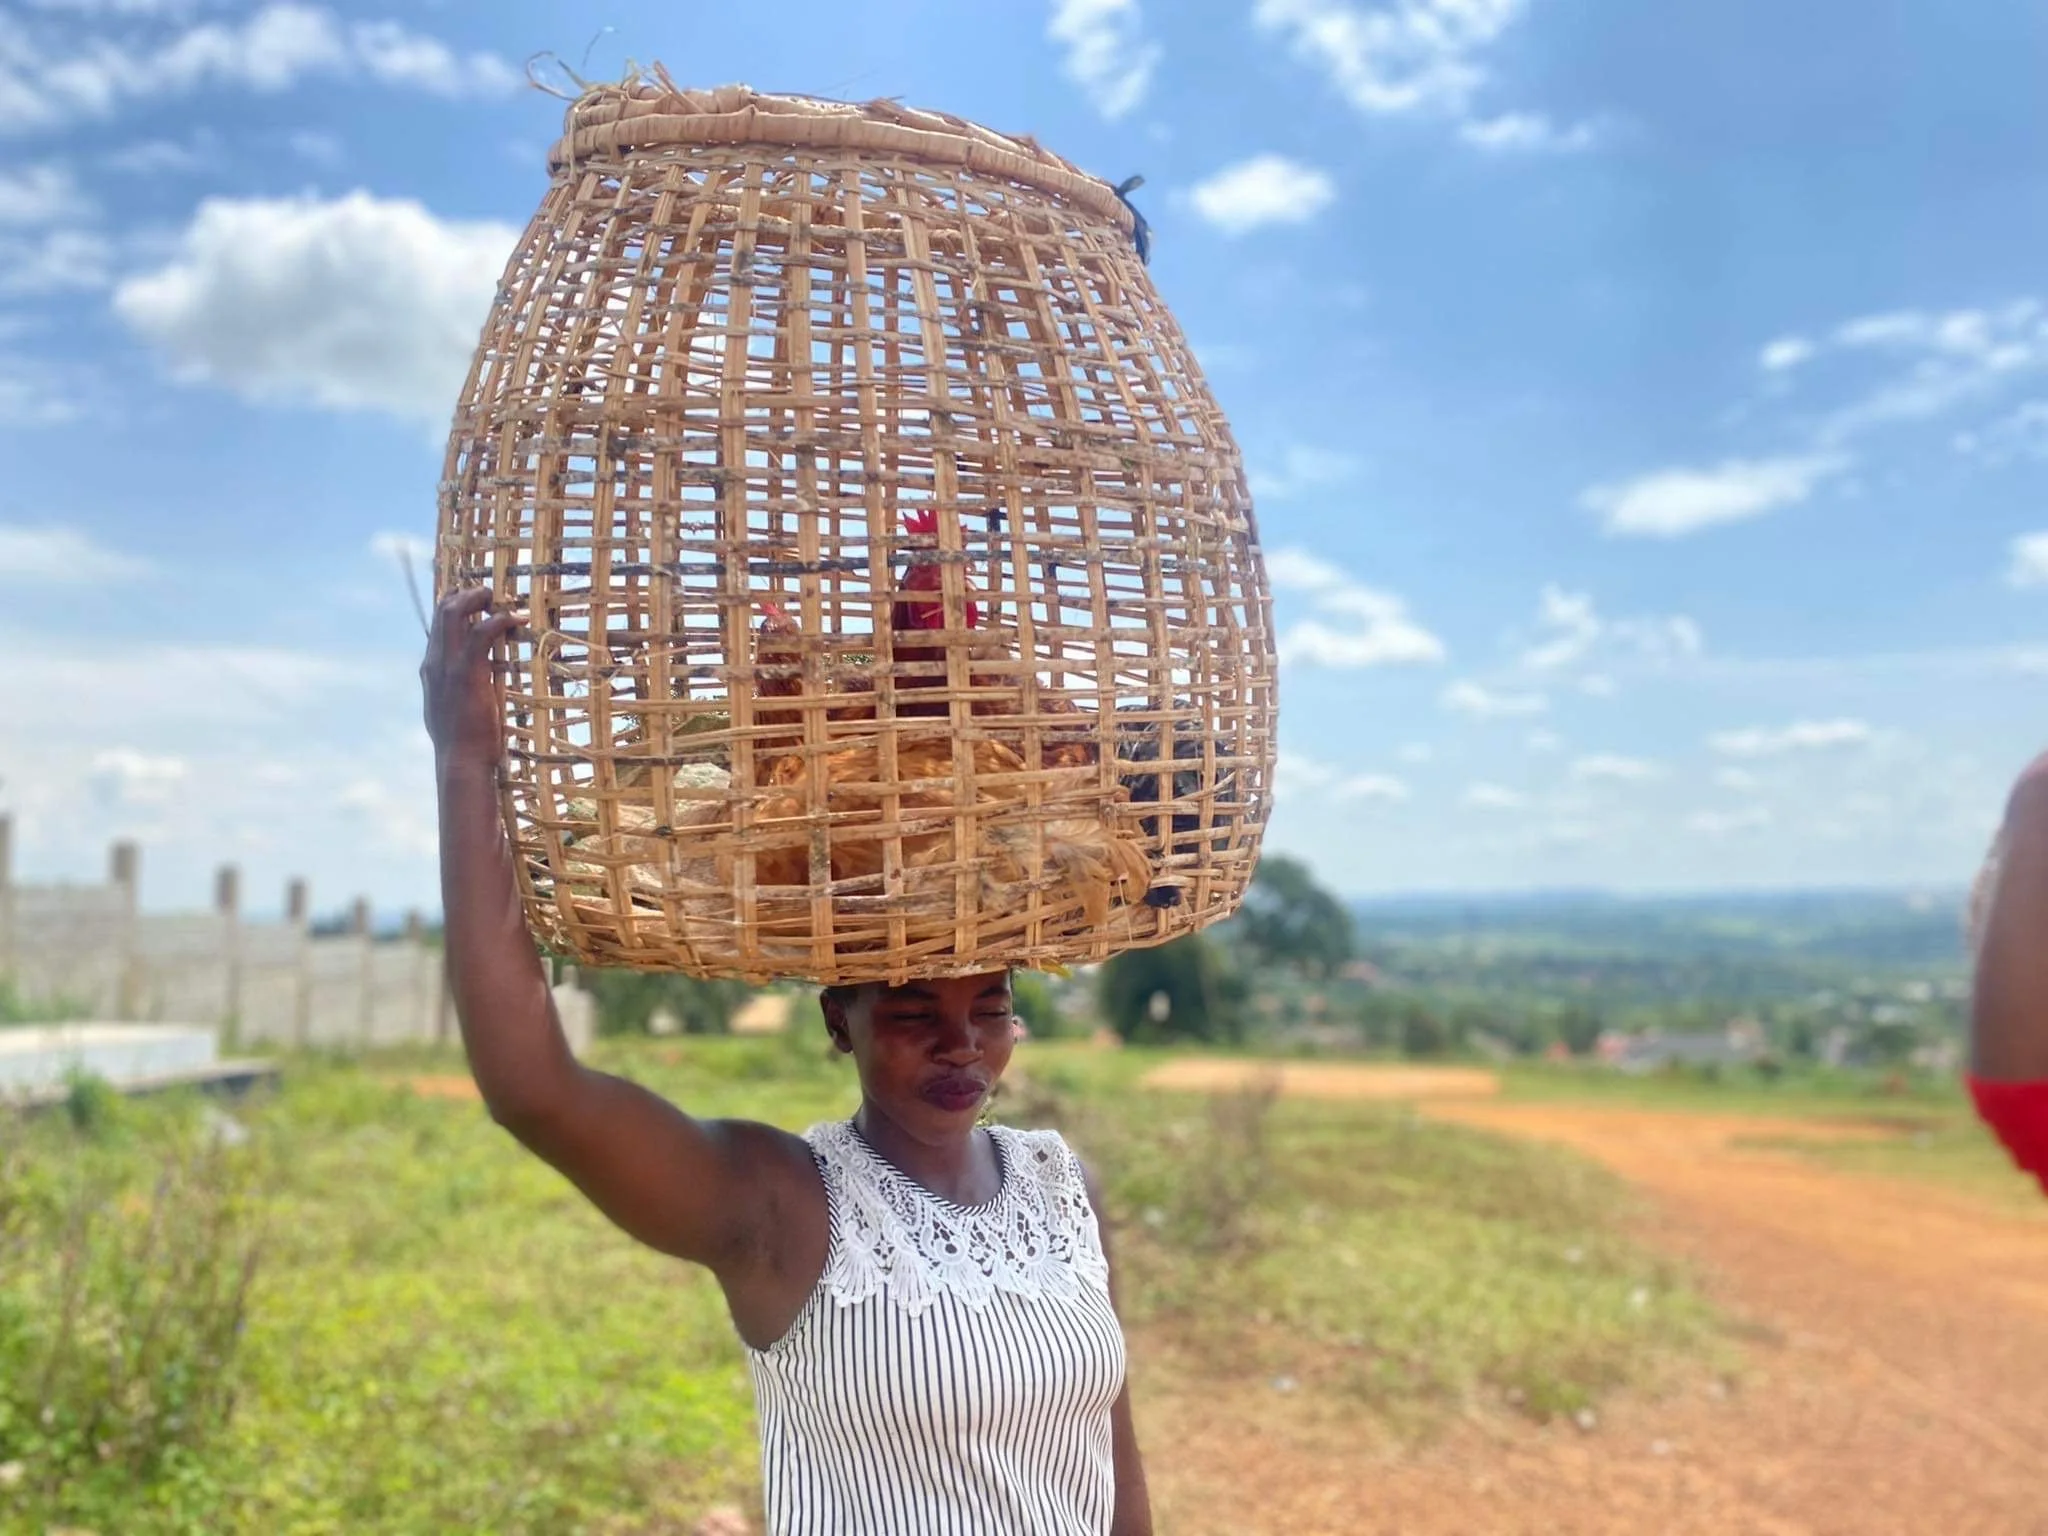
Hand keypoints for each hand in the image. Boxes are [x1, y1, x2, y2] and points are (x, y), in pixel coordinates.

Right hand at [421, 587, 521, 771]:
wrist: (461, 761)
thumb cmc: (463, 741)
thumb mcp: (452, 710)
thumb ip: (455, 692)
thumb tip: (468, 684)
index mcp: (430, 671)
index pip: (436, 627)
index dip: (454, 607)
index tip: (474, 601)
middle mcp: (434, 663)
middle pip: (442, 612)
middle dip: (465, 596)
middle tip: (487, 595)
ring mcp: (447, 666)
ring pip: (454, 614)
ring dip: (478, 599)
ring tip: (498, 599)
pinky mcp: (467, 673)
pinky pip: (481, 633)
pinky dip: (500, 620)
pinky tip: (517, 620)